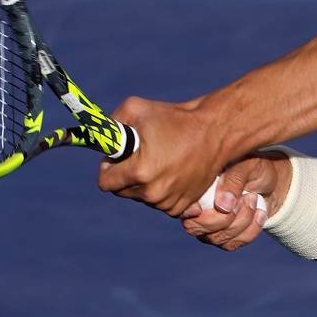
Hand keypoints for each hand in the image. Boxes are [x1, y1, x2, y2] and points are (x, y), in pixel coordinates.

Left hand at [97, 95, 230, 215]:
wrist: (216, 132)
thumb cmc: (176, 119)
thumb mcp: (136, 108)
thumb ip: (111, 122)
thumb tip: (100, 136)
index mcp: (139, 172)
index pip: (105, 182)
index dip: (107, 168)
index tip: (116, 159)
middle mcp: (152, 192)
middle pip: (122, 192)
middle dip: (125, 176)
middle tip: (139, 157)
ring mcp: (168, 202)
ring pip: (142, 198)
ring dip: (144, 184)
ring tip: (160, 162)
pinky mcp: (182, 207)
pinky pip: (160, 204)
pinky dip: (162, 191)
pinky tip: (172, 172)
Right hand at [181, 152, 291, 250]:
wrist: (270, 180)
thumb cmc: (252, 167)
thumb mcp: (246, 166)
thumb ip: (233, 181)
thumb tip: (222, 206)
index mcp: (193, 188)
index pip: (181, 206)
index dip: (190, 211)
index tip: (207, 207)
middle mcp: (194, 210)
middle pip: (194, 228)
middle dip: (224, 218)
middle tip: (247, 197)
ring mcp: (207, 227)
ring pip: (216, 238)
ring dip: (242, 220)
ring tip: (253, 199)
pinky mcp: (224, 238)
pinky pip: (232, 244)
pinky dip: (251, 230)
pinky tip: (260, 213)